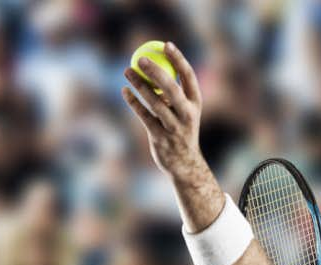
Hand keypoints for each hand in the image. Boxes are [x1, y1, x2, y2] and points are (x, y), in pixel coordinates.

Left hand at [121, 42, 205, 183]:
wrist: (185, 163)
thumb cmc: (181, 129)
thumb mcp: (184, 110)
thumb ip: (174, 90)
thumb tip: (158, 63)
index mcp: (195, 103)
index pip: (188, 76)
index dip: (178, 59)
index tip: (166, 45)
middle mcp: (187, 114)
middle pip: (171, 88)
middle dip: (156, 71)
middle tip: (140, 58)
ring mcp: (174, 127)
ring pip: (155, 102)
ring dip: (139, 85)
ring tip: (126, 71)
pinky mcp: (160, 138)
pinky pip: (144, 116)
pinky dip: (133, 103)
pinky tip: (125, 91)